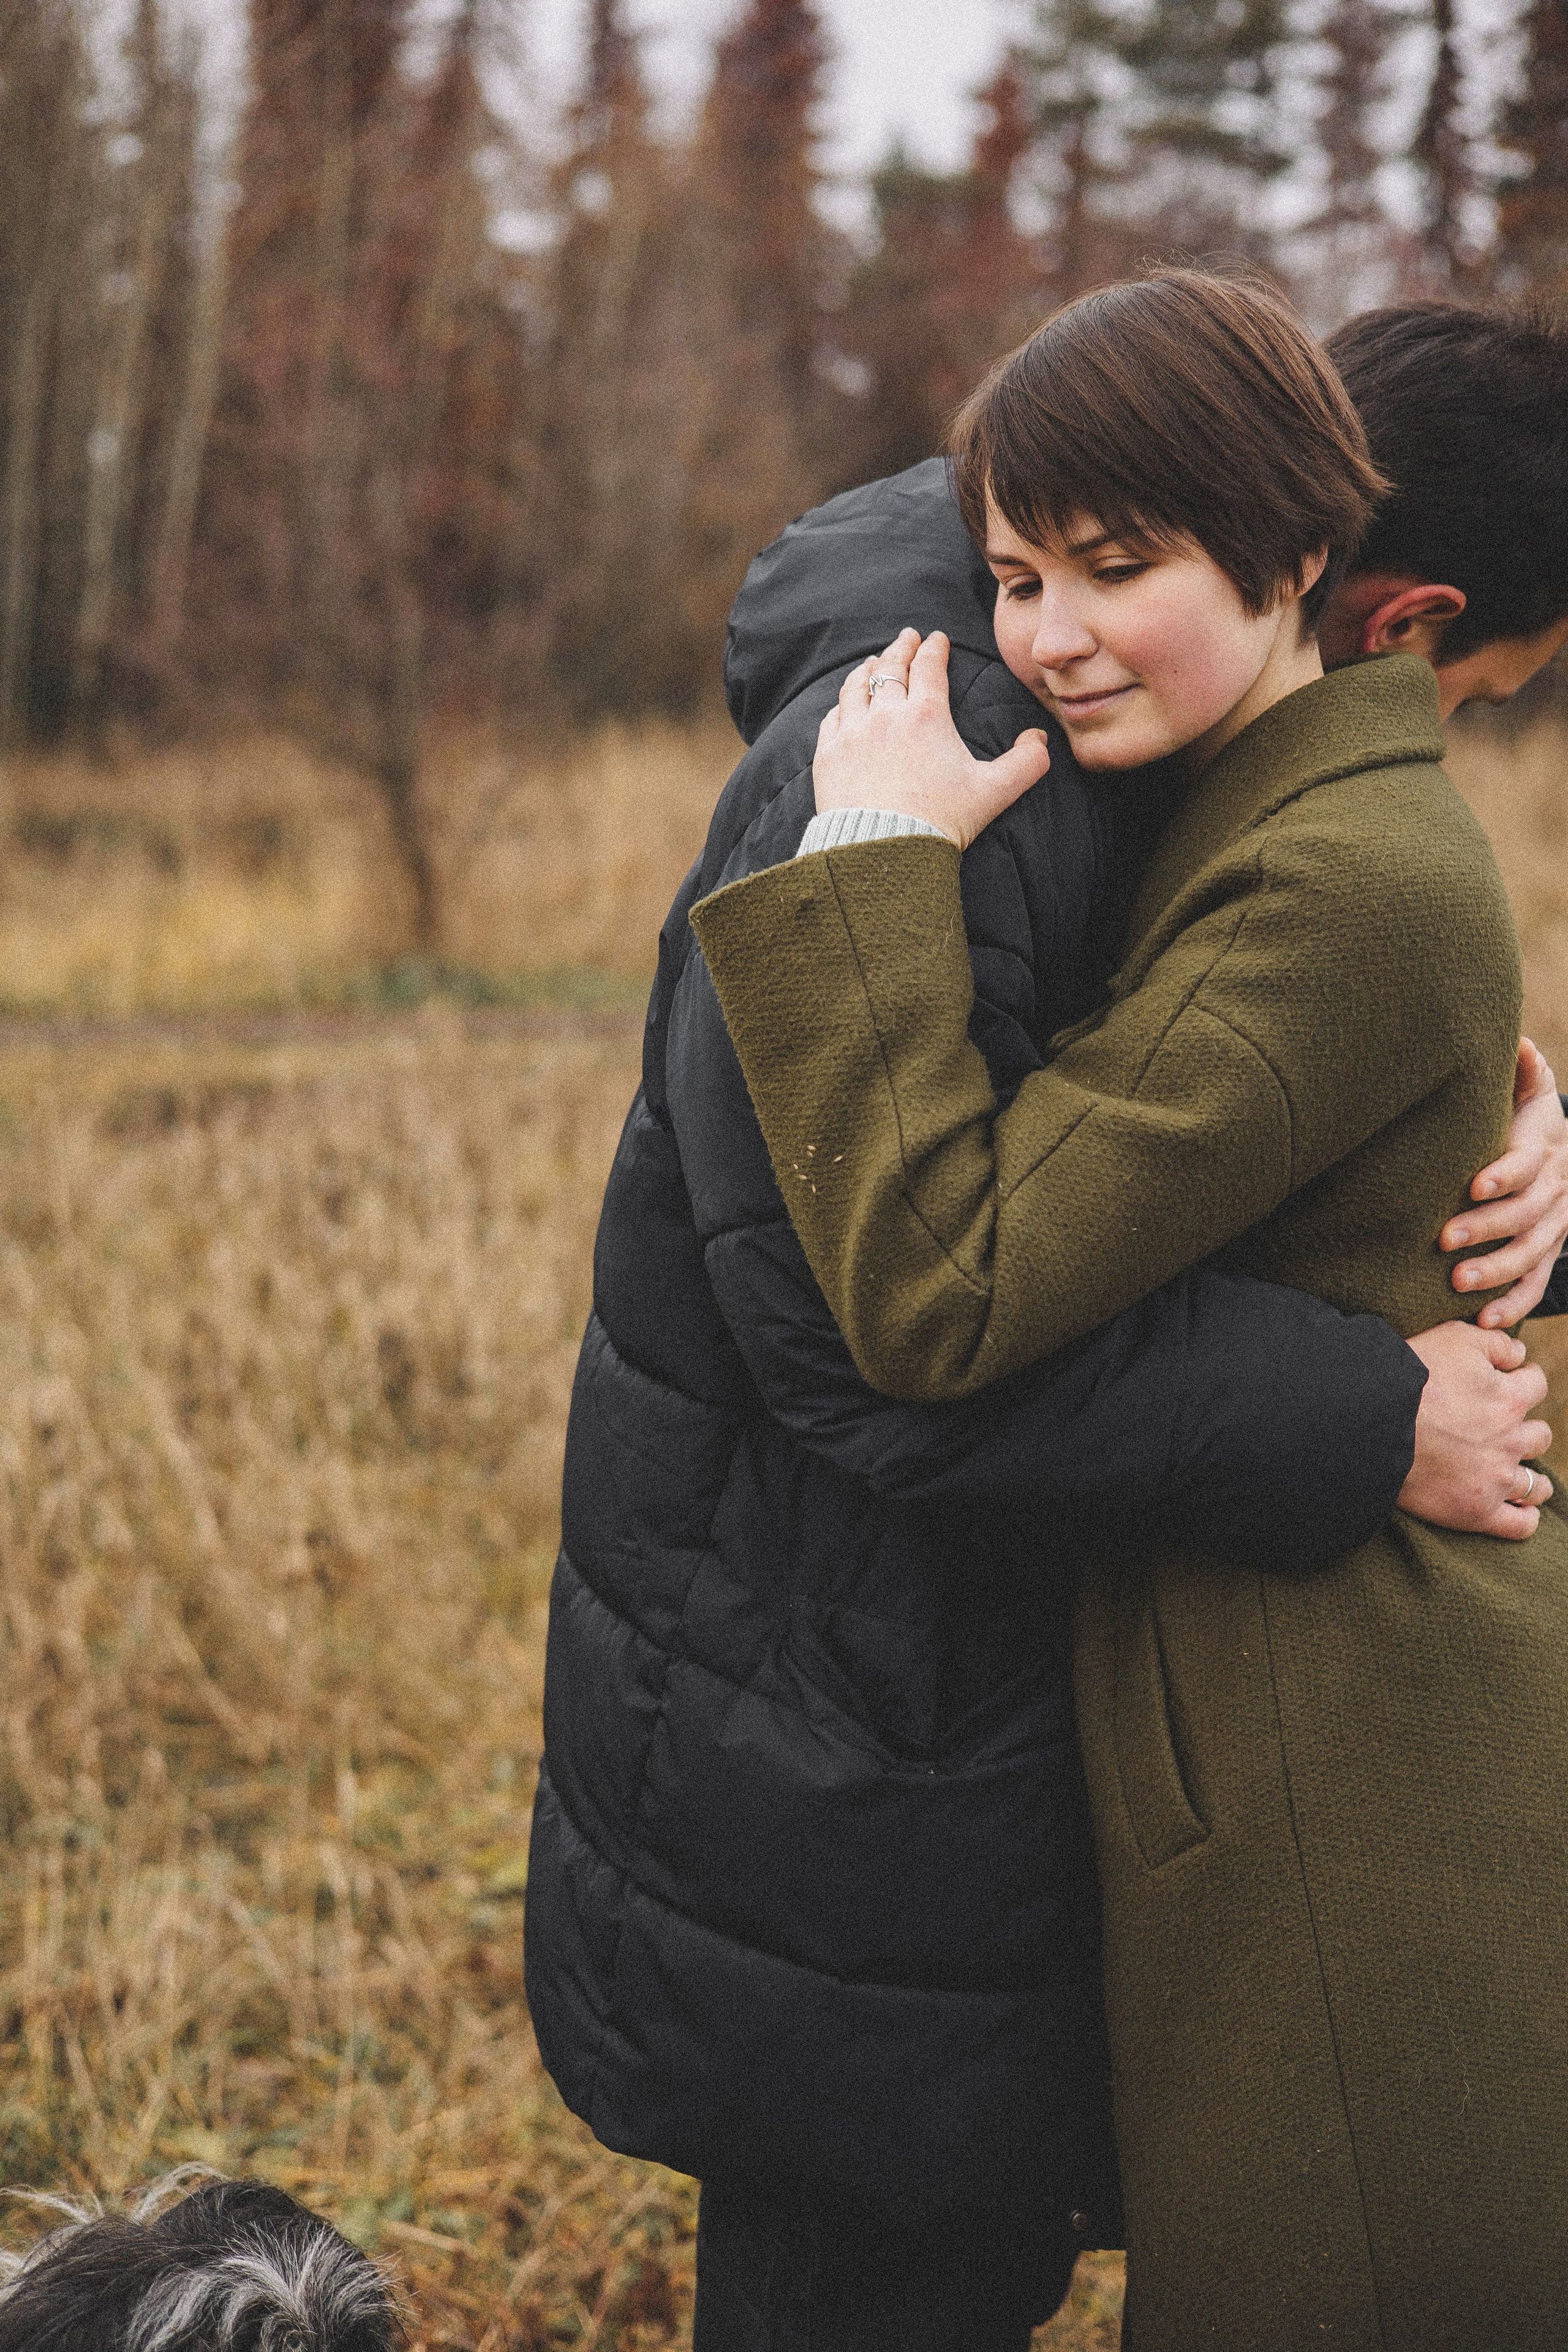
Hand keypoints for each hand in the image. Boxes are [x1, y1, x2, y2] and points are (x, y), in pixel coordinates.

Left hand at [814, 628, 1050, 850]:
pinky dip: (841, 706)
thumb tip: (1041, 740)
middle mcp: (886, 716)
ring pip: (855, 688)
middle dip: (900, 648)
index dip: (934, 649)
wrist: (884, 852)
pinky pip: (833, 718)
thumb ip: (1025, 764)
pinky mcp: (828, 756)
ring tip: (871, 663)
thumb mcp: (994, 792)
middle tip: (906, 637)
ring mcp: (852, 733)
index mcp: (926, 716)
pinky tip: (845, 706)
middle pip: (890, 668)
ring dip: (866, 671)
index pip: (929, 667)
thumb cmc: (940, 821)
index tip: (936, 639)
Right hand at [1399, 1320, 1551, 1537]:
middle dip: (1525, 1429)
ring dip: (1533, 1478)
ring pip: (1537, 1484)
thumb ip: (1497, 1343)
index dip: (1521, 1381)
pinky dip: (1525, 1519)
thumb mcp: (1456, 1338)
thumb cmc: (1410, 1376)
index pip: (1535, 1386)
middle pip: (1540, 1436)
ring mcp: (1496, 1479)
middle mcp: (1511, 1440)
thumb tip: (1520, 1355)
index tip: (1505, 1384)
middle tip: (1501, 1429)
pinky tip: (1521, 1511)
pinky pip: (1519, 1525)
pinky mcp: (1476, 1511)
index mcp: (1509, 1398)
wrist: (1372, 1422)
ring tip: (1516, 1475)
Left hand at [1441, 1038, 1567, 1327]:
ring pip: (1530, 1254)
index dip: (1503, 1176)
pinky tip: (1485, 1321)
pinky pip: (1535, 1284)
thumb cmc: (1528, 1122)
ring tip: (1458, 1283)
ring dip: (1496, 1271)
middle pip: (1524, 1215)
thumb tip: (1517, 1041)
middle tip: (1444, 1239)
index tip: (1473, 1185)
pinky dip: (1513, 1304)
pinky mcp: (1547, 1255)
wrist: (1566, 1157)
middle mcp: (1554, 1193)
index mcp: (1544, 1152)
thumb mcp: (1530, 1093)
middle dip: (1485, 1228)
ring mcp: (1554, 1228)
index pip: (1525, 1166)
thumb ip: (1524, 1072)